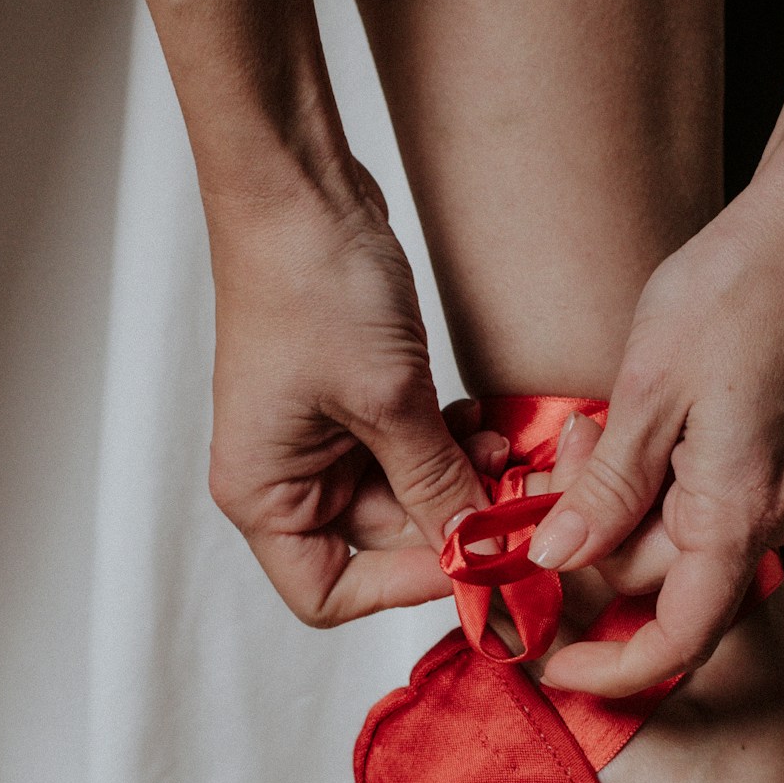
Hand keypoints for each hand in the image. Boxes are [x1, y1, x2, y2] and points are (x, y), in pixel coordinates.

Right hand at [206, 175, 490, 626]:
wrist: (297, 187)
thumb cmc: (312, 287)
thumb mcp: (387, 400)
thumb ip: (435, 485)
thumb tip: (480, 554)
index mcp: (264, 495)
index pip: (328, 595)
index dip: (404, 588)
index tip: (471, 561)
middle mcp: (283, 479)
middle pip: (378, 545)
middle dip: (450, 521)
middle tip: (519, 497)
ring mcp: (316, 441)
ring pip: (404, 496)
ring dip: (459, 479)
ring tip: (505, 448)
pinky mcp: (349, 404)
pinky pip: (408, 451)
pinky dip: (448, 445)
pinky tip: (483, 420)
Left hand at [525, 175, 783, 694]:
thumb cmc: (742, 290)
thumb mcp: (647, 392)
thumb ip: (604, 490)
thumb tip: (557, 558)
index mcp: (741, 513)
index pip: (678, 639)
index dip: (610, 668)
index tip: (552, 663)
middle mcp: (770, 516)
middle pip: (655, 579)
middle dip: (590, 535)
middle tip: (562, 454)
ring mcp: (775, 492)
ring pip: (667, 537)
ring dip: (613, 497)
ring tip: (596, 421)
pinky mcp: (770, 465)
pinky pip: (691, 502)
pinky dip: (646, 477)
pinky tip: (629, 420)